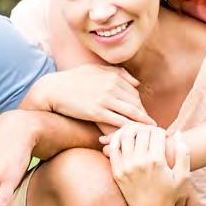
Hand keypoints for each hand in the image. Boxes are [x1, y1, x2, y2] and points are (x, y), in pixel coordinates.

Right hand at [29, 66, 154, 126]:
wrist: (53, 89)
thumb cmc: (72, 79)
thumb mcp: (95, 70)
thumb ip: (117, 73)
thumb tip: (136, 83)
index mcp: (113, 76)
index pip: (134, 92)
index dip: (141, 105)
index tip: (144, 115)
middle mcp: (112, 86)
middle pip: (136, 103)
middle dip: (145, 115)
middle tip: (152, 127)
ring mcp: (105, 99)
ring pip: (130, 113)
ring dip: (141, 124)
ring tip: (149, 133)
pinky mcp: (97, 112)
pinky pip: (118, 121)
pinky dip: (128, 128)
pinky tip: (133, 135)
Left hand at [109, 126, 189, 205]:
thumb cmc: (169, 195)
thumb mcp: (183, 176)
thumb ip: (183, 153)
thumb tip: (177, 133)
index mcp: (156, 161)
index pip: (156, 133)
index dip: (162, 131)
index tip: (163, 136)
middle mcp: (139, 162)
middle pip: (142, 132)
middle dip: (148, 129)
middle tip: (151, 133)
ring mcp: (125, 166)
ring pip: (125, 135)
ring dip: (133, 129)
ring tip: (139, 132)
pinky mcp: (116, 171)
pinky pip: (114, 148)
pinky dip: (118, 138)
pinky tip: (125, 138)